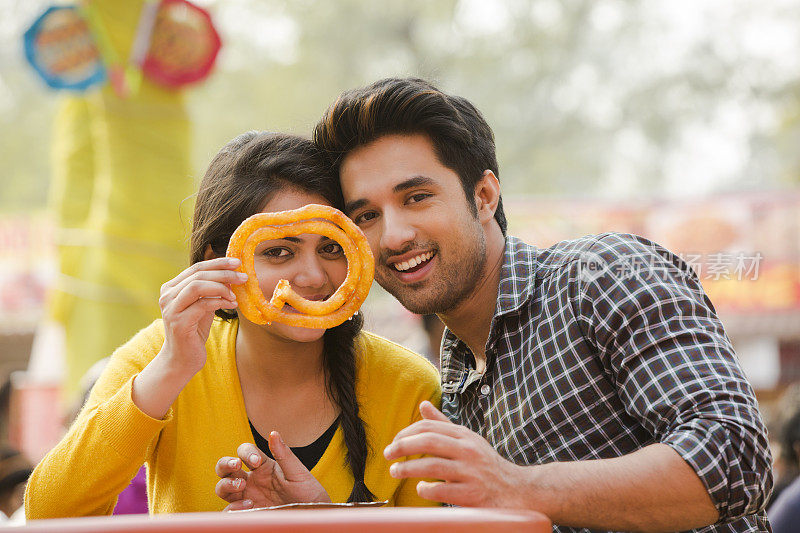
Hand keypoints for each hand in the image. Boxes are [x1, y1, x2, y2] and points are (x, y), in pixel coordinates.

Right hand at [158, 257, 244, 374]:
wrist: (182, 359)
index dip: (218, 263)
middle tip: (243, 277)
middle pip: (198, 275)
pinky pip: (202, 305)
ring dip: (221, 287)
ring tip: (235, 295)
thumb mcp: (204, 305)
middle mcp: (167, 296)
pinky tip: (232, 305)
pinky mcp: (178, 322)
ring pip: (197, 286)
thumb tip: (232, 274)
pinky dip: (220, 302)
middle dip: (224, 273)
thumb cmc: (194, 330)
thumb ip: (212, 290)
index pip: (196, 268)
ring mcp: (171, 309)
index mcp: (171, 288)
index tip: (237, 262)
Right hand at [215, 432, 330, 510]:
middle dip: (225, 464)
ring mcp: (247, 496)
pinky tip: (249, 506)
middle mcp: (252, 479)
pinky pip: (229, 510)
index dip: (246, 452)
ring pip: (222, 487)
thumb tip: (273, 432)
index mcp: (263, 465)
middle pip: (225, 467)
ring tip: (241, 486)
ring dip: (226, 484)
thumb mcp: (297, 472)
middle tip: (236, 465)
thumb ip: (284, 454)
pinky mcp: (247, 514)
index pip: (245, 451)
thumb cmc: (307, 491)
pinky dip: (232, 508)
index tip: (256, 461)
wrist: (311, 514)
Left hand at [383, 400, 524, 507]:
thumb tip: (423, 405)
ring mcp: (470, 472)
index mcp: (464, 436)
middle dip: (403, 447)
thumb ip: (443, 425)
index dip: (407, 433)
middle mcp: (468, 451)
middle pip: (428, 442)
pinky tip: (420, 488)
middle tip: (387, 454)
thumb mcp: (467, 440)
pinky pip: (442, 490)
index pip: (429, 428)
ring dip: (408, 468)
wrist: (516, 491)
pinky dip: (426, 488)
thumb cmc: (485, 464)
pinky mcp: (471, 494)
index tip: (394, 442)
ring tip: (394, 471)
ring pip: (432, 466)